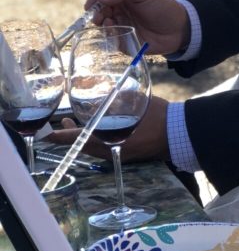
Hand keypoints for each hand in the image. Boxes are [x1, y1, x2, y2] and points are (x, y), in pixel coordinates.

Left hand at [48, 96, 170, 161]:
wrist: (180, 133)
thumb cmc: (158, 117)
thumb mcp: (134, 103)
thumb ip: (115, 101)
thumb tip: (99, 95)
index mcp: (109, 140)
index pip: (77, 140)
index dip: (60, 136)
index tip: (46, 134)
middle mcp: (111, 151)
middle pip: (82, 146)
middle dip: (70, 135)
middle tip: (63, 122)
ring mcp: (120, 154)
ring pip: (94, 147)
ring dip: (83, 136)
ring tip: (76, 123)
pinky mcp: (128, 154)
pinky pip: (105, 148)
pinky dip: (97, 138)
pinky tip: (100, 127)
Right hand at [84, 0, 189, 55]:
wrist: (179, 28)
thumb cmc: (163, 7)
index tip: (89, 4)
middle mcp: (120, 12)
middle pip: (99, 12)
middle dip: (95, 14)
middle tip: (97, 17)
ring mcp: (122, 27)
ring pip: (103, 27)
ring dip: (101, 24)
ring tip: (108, 22)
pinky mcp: (125, 42)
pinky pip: (112, 40)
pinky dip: (109, 36)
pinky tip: (115, 32)